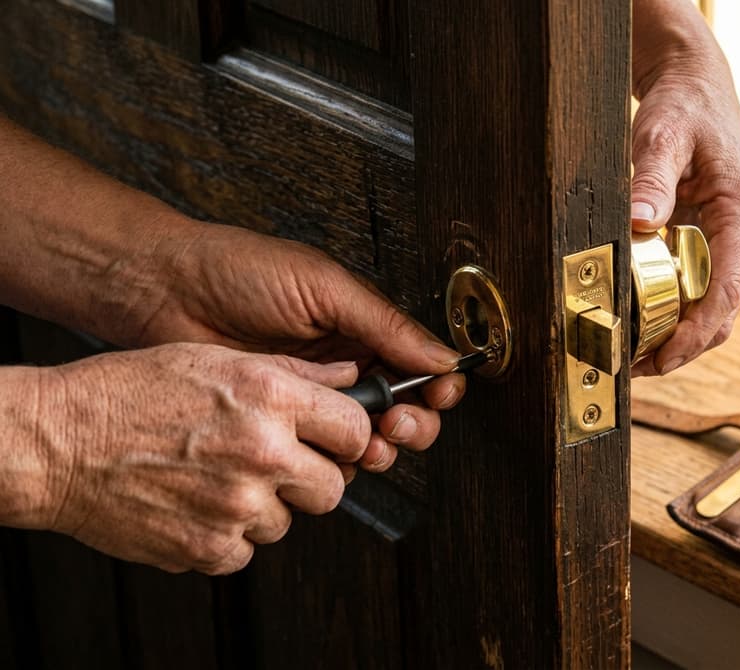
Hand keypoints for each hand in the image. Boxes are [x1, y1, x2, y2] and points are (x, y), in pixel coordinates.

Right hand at [38, 343, 369, 573]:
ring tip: (216, 478)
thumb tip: (348, 374)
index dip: (347, 437)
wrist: (58, 443)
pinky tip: (195, 504)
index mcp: (268, 397)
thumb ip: (291, 371)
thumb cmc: (127, 393)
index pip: (355, 428)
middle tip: (275, 466)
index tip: (334, 440)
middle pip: (334, 487)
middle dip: (311, 479)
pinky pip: (246, 551)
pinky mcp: (209, 547)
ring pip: (288, 522)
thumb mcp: (213, 358)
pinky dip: (226, 536)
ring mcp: (236, 505)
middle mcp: (261, 452)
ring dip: (263, 508)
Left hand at [135, 222, 462, 463]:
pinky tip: (326, 453)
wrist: (163, 291)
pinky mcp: (278, 426)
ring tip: (365, 444)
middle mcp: (345, 367)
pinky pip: (319, 453)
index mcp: (363, 328)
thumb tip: (444, 356)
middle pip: (405, 410)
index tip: (438, 395)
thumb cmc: (238, 271)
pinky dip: (333, 461)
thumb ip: (385, 325)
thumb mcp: (323, 287)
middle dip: (413, 424)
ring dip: (377, 447)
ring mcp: (311, 399)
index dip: (437, 386)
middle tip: (395, 425)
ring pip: (366, 438)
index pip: (420, 366)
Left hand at [630, 0, 739, 375]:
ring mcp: (728, 248)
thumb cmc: (685, 109)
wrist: (696, 91)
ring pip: (710, 310)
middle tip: (634, 367)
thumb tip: (639, 220)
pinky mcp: (710, 249)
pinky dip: (670, 316)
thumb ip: (652, 176)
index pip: (727, 289)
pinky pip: (695, 294)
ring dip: (675, 338)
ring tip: (630, 357)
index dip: (697, 330)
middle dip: (682, 347)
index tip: (664, 356)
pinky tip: (636, 325)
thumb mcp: (664, 134)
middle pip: (721, 314)